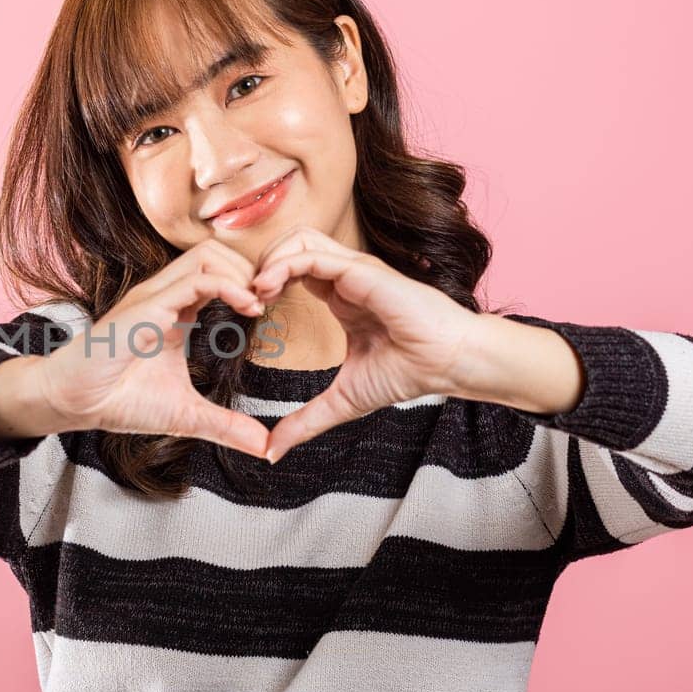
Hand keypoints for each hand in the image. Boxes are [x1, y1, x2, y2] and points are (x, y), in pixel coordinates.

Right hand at [30, 240, 272, 458]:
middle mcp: (164, 295)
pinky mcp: (147, 307)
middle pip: (217, 251)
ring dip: (242, 274)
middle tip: (271, 301)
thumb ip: (226, 425)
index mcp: (174, 310)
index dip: (250, 284)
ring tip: (259, 304)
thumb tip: (265, 447)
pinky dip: (229, 287)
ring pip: (208, 255)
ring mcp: (154, 297)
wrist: (74, 403)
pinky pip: (195, 280)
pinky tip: (247, 309)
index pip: (219, 273)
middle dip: (251, 269)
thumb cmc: (119, 400)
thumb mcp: (186, 415)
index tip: (269, 310)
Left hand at [249, 226, 480, 461]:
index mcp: (341, 296)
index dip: (266, 283)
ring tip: (255, 293)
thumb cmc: (407, 374)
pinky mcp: (361, 270)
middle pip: (291, 244)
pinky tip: (268, 290)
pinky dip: (283, 266)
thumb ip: (305, 422)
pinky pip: (312, 255)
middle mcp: (345, 276)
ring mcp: (353, 269)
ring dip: (269, 260)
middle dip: (261, 263)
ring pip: (299, 240)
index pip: (293, 269)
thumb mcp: (341, 402)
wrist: (447, 365)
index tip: (250, 312)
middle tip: (245, 298)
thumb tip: (271, 452)